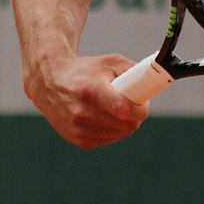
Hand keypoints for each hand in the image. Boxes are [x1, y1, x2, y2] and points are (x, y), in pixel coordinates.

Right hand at [24, 53, 149, 149]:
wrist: (51, 83)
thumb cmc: (86, 70)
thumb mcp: (110, 62)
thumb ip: (133, 71)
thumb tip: (153, 84)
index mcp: (91, 91)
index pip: (123, 110)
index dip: (140, 109)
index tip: (144, 103)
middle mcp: (82, 113)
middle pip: (126, 125)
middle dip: (136, 116)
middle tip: (134, 104)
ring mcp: (78, 129)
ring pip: (120, 134)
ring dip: (125, 123)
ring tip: (119, 108)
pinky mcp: (78, 140)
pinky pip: (109, 139)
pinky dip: (114, 130)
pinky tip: (107, 116)